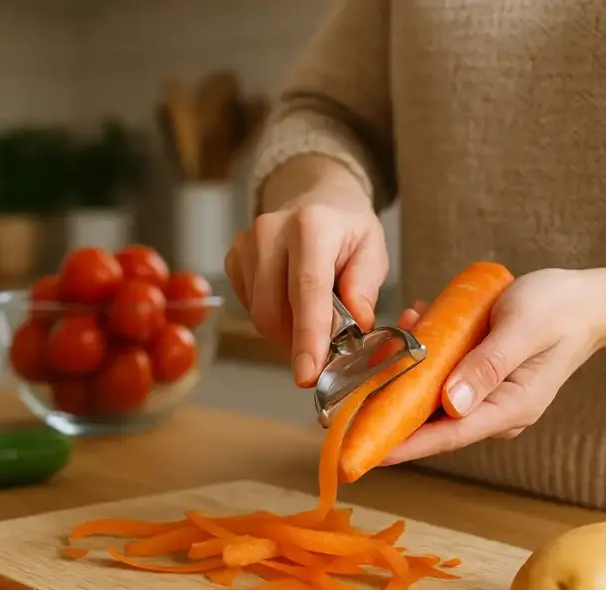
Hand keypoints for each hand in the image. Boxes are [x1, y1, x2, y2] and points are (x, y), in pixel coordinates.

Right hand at [224, 180, 388, 386]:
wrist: (315, 199)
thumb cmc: (346, 230)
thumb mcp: (372, 251)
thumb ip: (365, 287)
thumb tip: (356, 323)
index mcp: (312, 226)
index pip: (307, 289)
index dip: (308, 336)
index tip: (308, 373)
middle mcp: (271, 231)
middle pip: (273, 311)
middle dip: (300, 340)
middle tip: (327, 344)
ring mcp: (246, 244)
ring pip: (259, 316)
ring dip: (288, 329)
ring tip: (311, 310)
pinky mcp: (233, 258)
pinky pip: (250, 308)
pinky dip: (274, 315)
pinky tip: (289, 297)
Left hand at [379, 268, 605, 465]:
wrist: (591, 300)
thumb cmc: (561, 308)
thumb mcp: (522, 328)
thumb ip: (487, 366)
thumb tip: (451, 404)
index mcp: (509, 408)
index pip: (447, 436)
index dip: (404, 444)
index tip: (367, 450)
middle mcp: (497, 411)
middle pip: (433, 421)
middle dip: (394, 402)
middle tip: (356, 387)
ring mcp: (490, 398)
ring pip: (435, 394)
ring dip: (410, 369)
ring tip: (398, 332)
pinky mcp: (484, 380)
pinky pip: (446, 375)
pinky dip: (427, 354)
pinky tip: (419, 322)